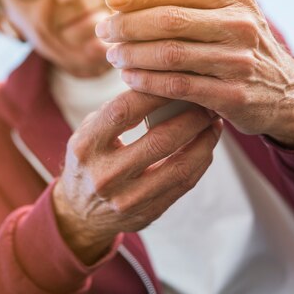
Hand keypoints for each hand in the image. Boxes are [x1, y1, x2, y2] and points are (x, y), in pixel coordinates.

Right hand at [53, 90, 221, 263]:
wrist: (80, 214)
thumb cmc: (89, 160)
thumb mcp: (88, 131)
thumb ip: (116, 110)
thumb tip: (156, 81)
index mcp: (85, 146)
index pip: (124, 111)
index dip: (154, 92)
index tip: (176, 78)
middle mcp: (104, 174)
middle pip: (159, 139)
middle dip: (190, 116)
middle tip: (206, 101)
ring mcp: (126, 198)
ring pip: (179, 165)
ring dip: (203, 140)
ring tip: (213, 122)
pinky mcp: (147, 213)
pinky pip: (183, 185)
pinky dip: (200, 161)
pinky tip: (206, 144)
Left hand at [96, 0, 293, 147]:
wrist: (286, 93)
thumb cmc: (248, 42)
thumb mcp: (244, 4)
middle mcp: (239, 26)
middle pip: (169, 21)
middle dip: (127, 25)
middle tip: (104, 30)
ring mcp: (237, 62)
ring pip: (169, 54)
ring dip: (132, 55)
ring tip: (113, 55)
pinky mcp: (232, 96)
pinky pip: (178, 86)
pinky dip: (147, 82)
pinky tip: (130, 78)